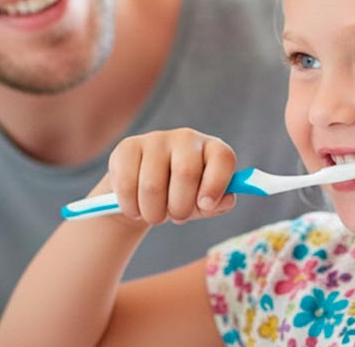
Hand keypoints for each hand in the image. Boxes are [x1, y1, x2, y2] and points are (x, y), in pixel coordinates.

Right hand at [108, 128, 237, 224]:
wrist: (144, 189)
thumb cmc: (181, 195)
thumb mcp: (201, 204)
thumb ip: (217, 204)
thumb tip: (228, 198)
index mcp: (212, 149)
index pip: (223, 158)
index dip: (216, 184)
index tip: (205, 205)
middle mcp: (186, 138)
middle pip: (186, 172)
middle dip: (180, 207)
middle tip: (176, 217)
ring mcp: (156, 139)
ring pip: (152, 185)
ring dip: (153, 212)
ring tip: (155, 214)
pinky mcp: (128, 146)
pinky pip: (127, 185)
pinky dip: (131, 207)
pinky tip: (136, 207)